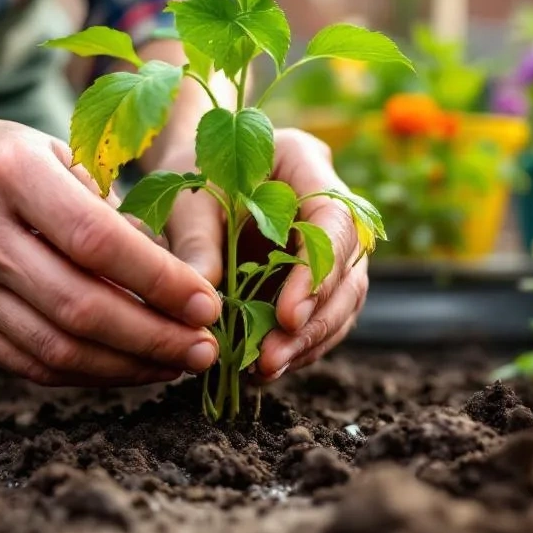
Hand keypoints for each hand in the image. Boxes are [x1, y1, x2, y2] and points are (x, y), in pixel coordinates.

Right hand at [0, 107, 224, 385]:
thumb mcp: (56, 151)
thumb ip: (112, 211)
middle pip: (79, 306)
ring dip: (127, 366)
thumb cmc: (0, 155)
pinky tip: (129, 367)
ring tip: (176, 364)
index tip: (207, 303)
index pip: (97, 241)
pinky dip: (87, 374)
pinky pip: (29, 363)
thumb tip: (178, 279)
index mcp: (11, 173)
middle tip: (204, 349)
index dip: (158, 281)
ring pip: (56, 349)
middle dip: (154, 337)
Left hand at [159, 128, 368, 381]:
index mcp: (305, 162)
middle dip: (314, 320)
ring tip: (265, 369)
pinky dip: (298, 345)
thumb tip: (205, 301)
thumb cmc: (188, 176)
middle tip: (272, 357)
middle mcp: (330, 203)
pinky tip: (265, 367)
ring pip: (343, 299)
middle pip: (348, 268)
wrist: (193, 177)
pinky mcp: (316, 276)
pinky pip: (323, 315)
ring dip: (308, 341)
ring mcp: (330, 243)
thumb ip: (196, 242)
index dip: (318, 273)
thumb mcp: (184, 200)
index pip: (334, 221)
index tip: (287, 317)